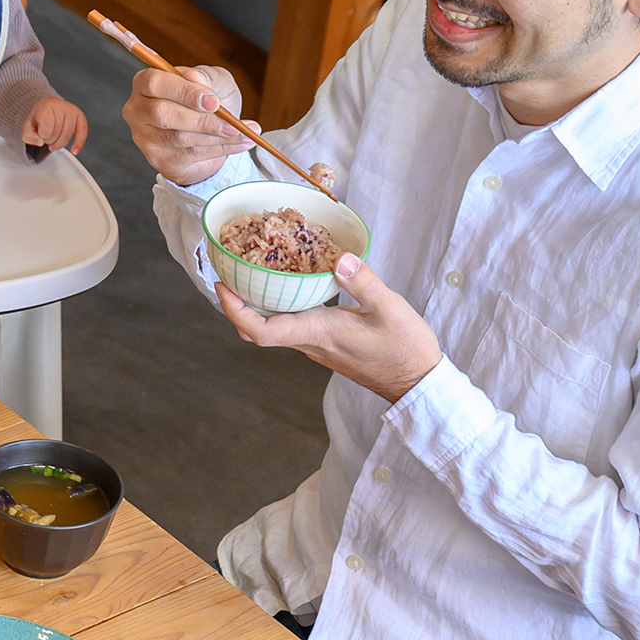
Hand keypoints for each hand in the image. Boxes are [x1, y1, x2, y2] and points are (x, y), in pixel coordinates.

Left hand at [23, 96, 87, 154]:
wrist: (48, 108)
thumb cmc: (39, 118)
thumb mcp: (27, 126)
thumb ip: (28, 136)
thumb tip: (40, 142)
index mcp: (46, 105)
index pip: (47, 126)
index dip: (43, 135)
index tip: (40, 134)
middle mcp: (61, 105)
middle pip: (57, 132)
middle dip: (50, 140)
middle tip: (47, 137)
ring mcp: (72, 110)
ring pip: (68, 135)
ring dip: (60, 144)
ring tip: (54, 143)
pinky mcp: (80, 116)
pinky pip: (83, 132)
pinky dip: (79, 143)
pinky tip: (74, 150)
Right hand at [122, 65, 256, 186]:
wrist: (213, 130)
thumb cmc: (208, 99)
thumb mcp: (215, 80)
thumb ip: (207, 76)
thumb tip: (196, 78)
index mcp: (146, 82)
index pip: (154, 83)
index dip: (184, 92)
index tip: (213, 101)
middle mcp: (138, 110)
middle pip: (162, 113)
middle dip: (201, 119)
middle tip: (231, 123)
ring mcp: (145, 137)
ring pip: (179, 137)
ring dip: (216, 136)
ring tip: (242, 132)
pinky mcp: (159, 159)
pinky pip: (190, 155)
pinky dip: (220, 149)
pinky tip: (239, 143)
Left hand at [215, 252, 441, 404]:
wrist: (417, 382)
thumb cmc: (405, 349)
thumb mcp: (389, 308)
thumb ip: (363, 281)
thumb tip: (339, 257)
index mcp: (317, 333)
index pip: (261, 331)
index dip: (235, 310)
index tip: (223, 285)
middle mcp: (309, 342)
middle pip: (258, 330)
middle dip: (237, 304)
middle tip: (230, 272)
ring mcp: (316, 346)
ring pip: (273, 328)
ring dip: (257, 305)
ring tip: (254, 271)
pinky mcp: (325, 344)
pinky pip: (291, 326)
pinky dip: (280, 307)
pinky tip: (289, 285)